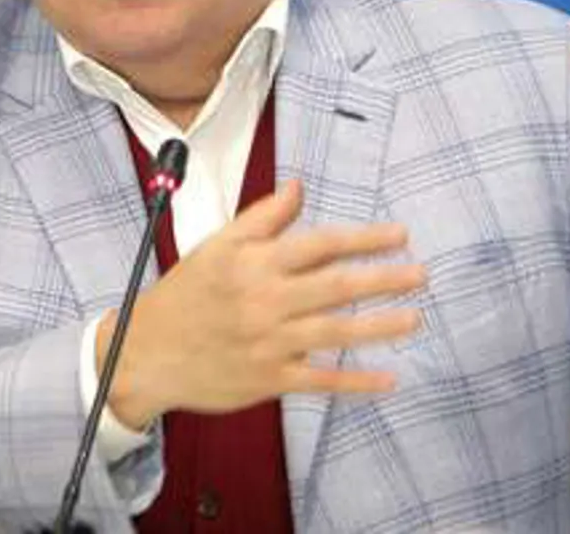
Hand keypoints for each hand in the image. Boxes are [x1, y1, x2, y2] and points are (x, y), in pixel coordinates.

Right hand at [97, 179, 426, 429]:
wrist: (147, 352)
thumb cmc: (188, 293)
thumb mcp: (218, 245)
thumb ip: (262, 217)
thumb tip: (299, 187)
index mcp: (254, 263)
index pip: (319, 244)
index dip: (363, 239)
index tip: (401, 235)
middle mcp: (265, 300)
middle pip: (336, 286)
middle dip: (383, 279)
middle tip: (421, 274)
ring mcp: (269, 342)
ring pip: (335, 332)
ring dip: (379, 325)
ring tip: (414, 317)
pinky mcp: (269, 379)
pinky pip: (321, 380)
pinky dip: (356, 381)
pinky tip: (389, 378)